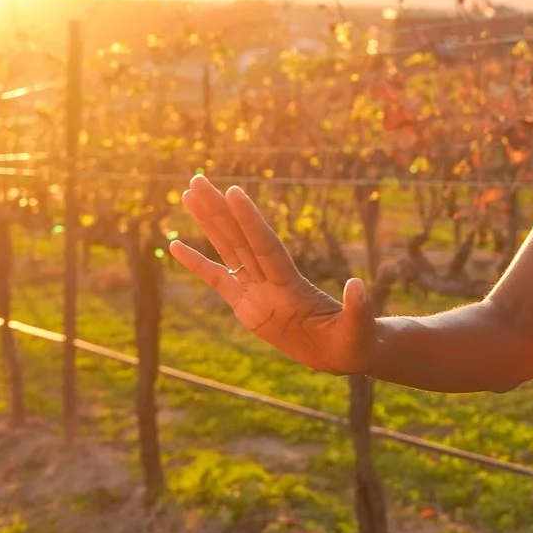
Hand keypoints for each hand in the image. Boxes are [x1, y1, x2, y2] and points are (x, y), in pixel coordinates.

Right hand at [172, 175, 374, 373]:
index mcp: (292, 283)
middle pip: (239, 238)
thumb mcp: (358, 327)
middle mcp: (270, 279)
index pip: (265, 245)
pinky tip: (175, 246)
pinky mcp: (245, 306)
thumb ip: (357, 308)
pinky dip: (196, 264)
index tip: (234, 192)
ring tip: (188, 194)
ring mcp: (256, 290)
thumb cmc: (354, 339)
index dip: (250, 221)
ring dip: (207, 222)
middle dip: (218, 209)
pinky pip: (216, 280)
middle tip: (197, 179)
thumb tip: (357, 285)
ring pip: (226, 249)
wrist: (342, 353)